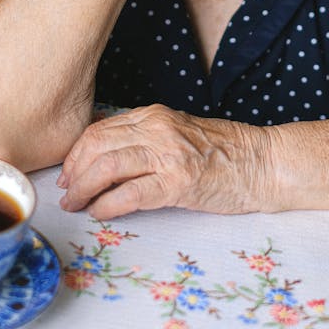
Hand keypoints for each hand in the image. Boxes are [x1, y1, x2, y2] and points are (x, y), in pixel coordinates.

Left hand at [57, 104, 272, 217]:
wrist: (262, 163)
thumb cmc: (222, 154)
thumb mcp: (176, 134)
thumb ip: (144, 139)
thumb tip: (103, 158)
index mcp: (154, 115)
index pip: (99, 130)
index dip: (76, 154)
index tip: (68, 173)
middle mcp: (157, 128)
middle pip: (97, 145)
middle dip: (73, 172)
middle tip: (66, 193)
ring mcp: (168, 153)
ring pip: (108, 166)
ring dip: (84, 189)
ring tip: (75, 206)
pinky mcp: (179, 181)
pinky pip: (131, 193)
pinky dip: (108, 205)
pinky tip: (100, 213)